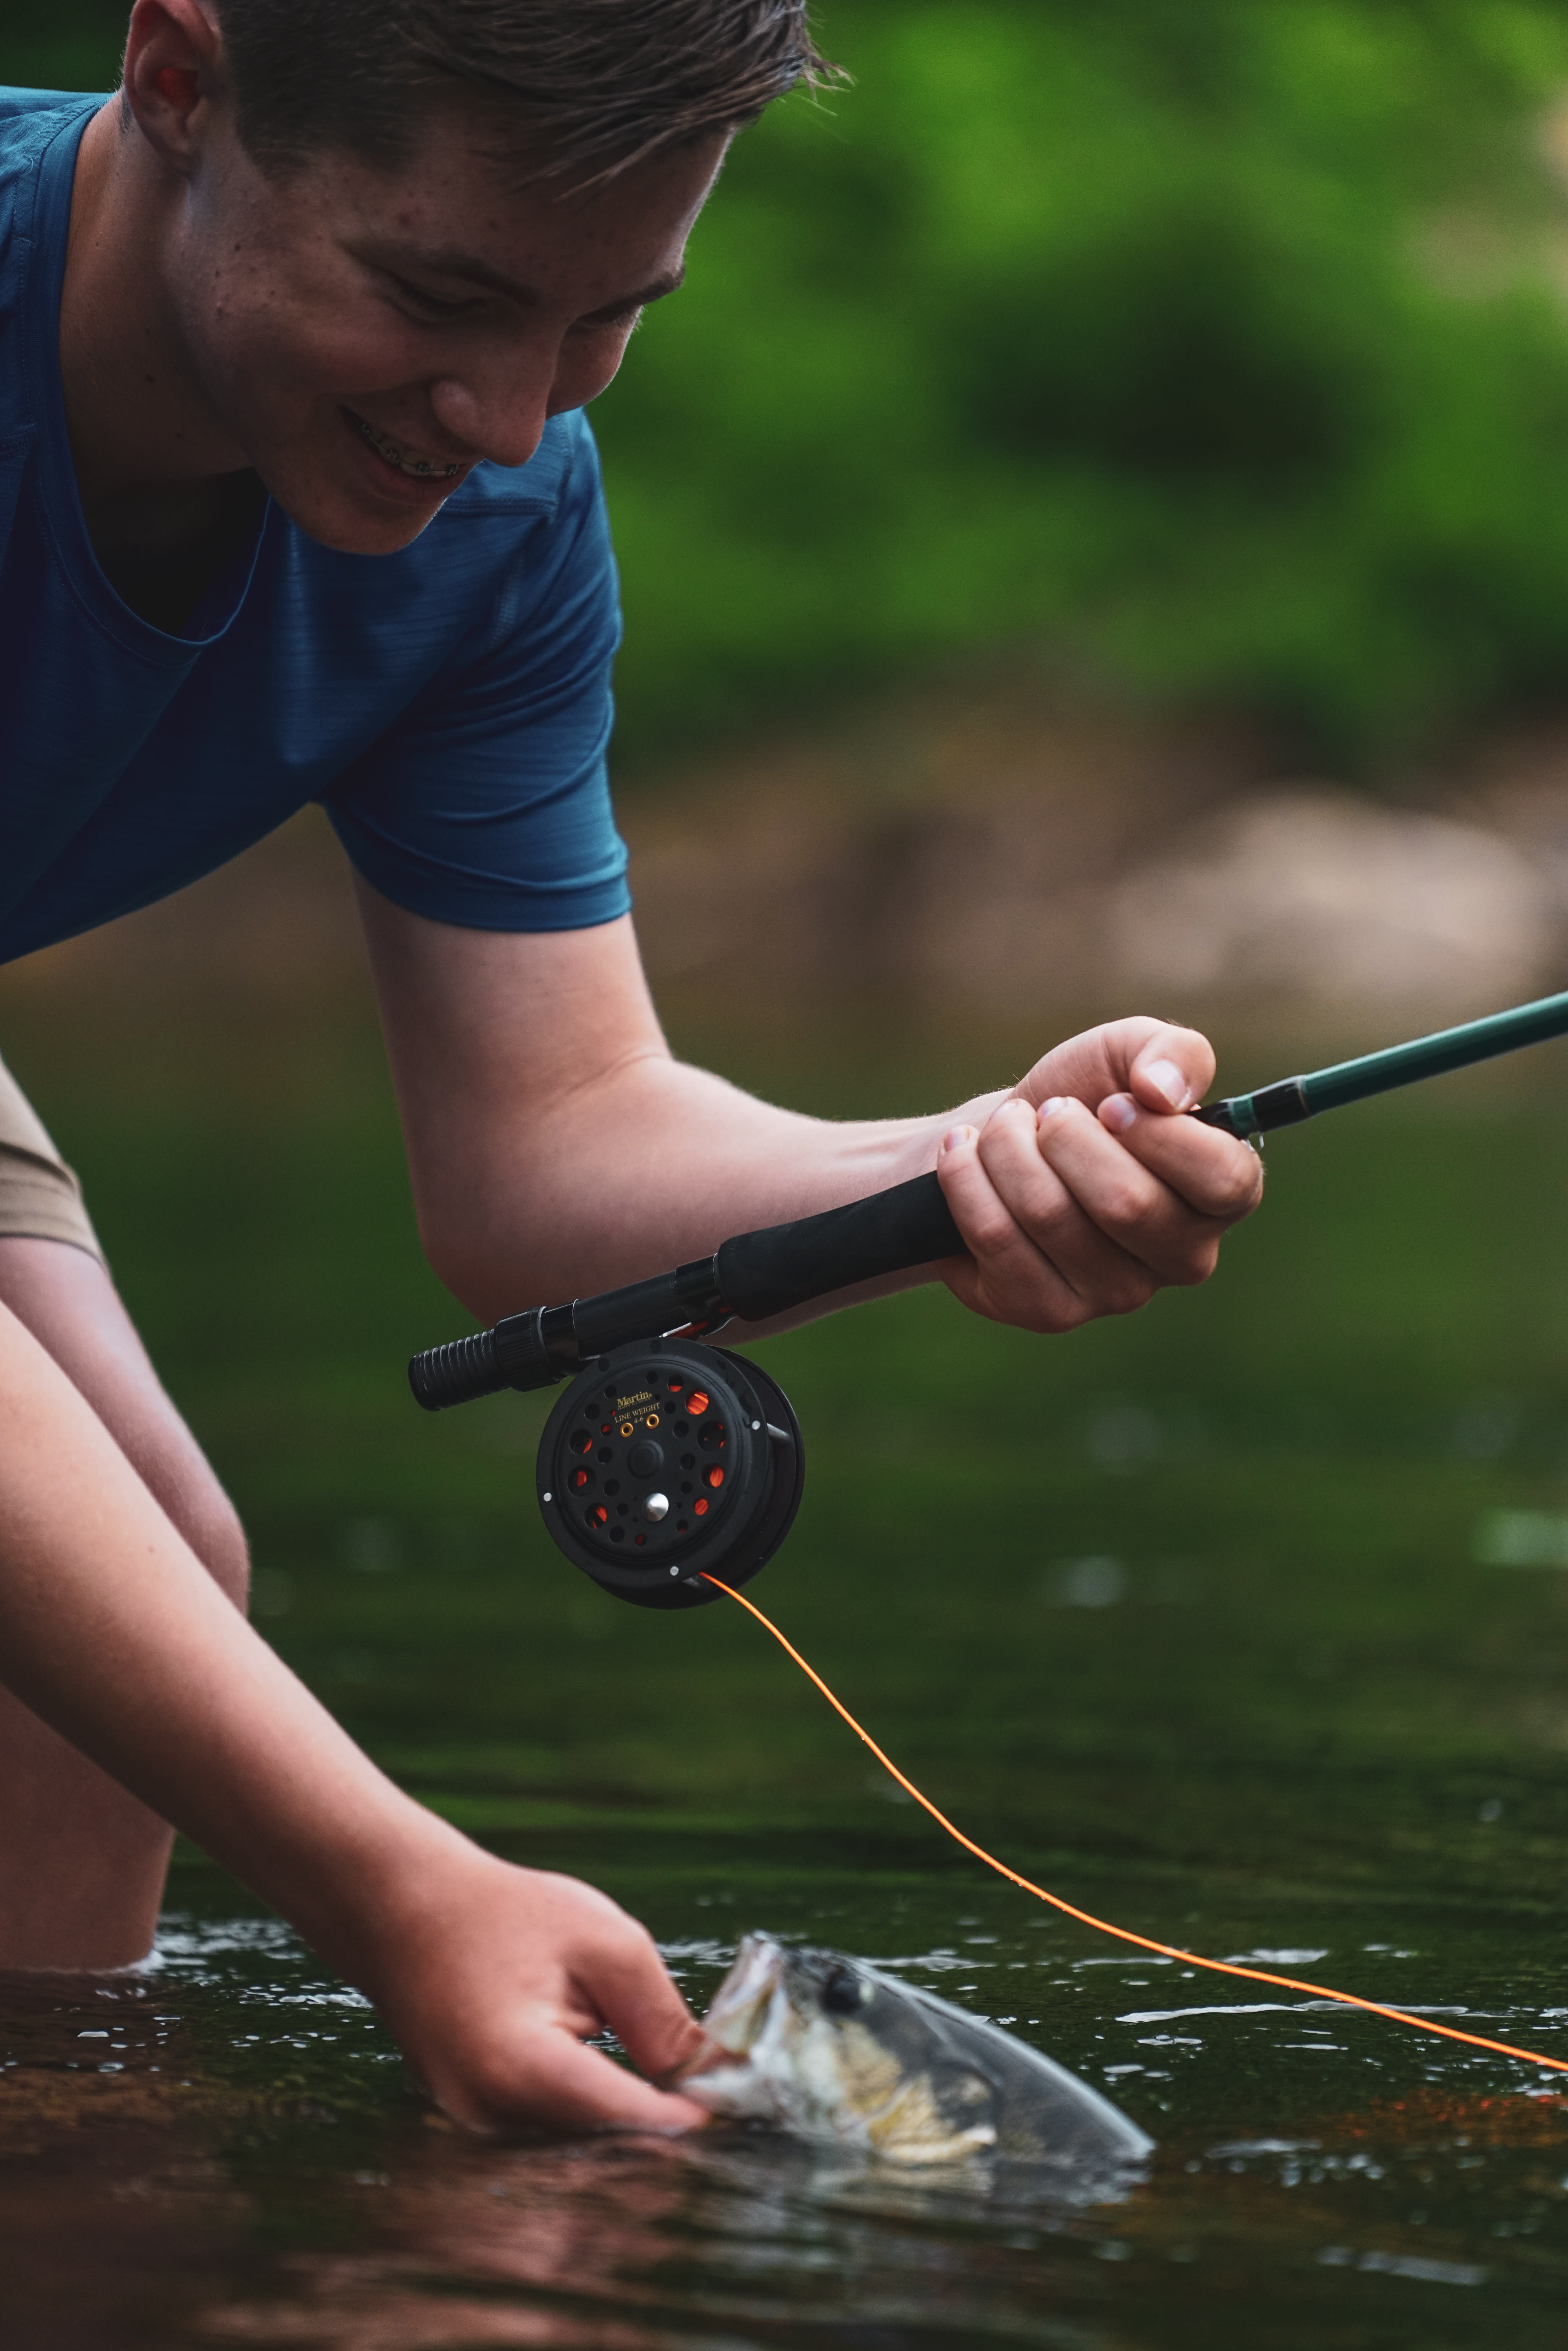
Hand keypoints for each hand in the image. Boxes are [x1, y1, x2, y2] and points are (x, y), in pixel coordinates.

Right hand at [363, 1841, 709, 2134]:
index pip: (631, 2124)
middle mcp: (490, 2120)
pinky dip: (594, 2138)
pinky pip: (546, 2153)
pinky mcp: (476, 2131)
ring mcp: (475, 2134)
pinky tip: (631, 2112)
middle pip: (603, 2164)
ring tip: (680, 2111)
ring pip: (576, 2167)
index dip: (693, 2122)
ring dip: (632, 2149)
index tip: (742, 2105)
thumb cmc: (504, 1915)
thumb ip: (663, 2021)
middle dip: (666, 2149)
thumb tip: (719, 2083)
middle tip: (719, 2112)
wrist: (406, 1913)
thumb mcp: (606, 1944)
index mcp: (522, 2071)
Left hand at [934, 1017, 1260, 1331]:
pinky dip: (967, 1179)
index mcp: (1222, 1196)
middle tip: (1047, 1113)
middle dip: (1064, 1135)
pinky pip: (996, 1238)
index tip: (1110, 1104)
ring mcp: (1117, 1293)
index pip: (1224, 1179)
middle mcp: (1184, 1257)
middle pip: (1125, 1202)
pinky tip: (965, 1157)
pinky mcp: (1048, 1311)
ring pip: (1049, 1214)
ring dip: (1007, 1148)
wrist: (999, 1137)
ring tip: (1004, 1130)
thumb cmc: (1079, 1095)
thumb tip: (1162, 1092)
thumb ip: (1172, 1052)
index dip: (1159, 1134)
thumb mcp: (1128, 1051)